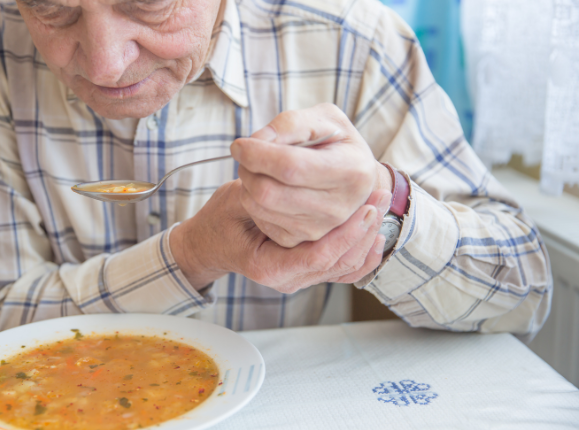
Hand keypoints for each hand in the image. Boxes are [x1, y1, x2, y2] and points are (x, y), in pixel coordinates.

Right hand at [169, 180, 388, 292]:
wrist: (211, 242)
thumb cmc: (220, 220)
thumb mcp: (232, 200)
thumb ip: (260, 193)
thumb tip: (290, 175)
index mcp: (267, 267)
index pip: (318, 255)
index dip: (347, 231)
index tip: (367, 205)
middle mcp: (287, 280)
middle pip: (339, 263)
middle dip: (366, 230)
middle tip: (382, 196)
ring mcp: (299, 279)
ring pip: (346, 268)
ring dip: (369, 237)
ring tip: (383, 206)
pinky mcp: (308, 272)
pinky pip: (343, 271)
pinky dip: (363, 254)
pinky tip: (377, 233)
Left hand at [230, 103, 393, 247]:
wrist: (351, 176)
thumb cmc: (334, 143)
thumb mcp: (322, 119)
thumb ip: (289, 124)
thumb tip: (256, 142)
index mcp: (352, 172)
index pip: (290, 166)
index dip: (256, 154)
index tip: (238, 144)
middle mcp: (339, 208)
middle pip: (269, 191)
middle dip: (247, 168)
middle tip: (247, 156)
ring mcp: (321, 229)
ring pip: (260, 207)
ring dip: (247, 184)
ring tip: (257, 170)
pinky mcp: (301, 241)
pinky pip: (261, 221)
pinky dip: (254, 201)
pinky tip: (267, 188)